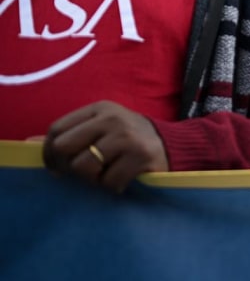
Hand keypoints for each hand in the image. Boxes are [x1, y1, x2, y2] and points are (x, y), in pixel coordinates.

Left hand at [41, 101, 168, 193]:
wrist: (176, 145)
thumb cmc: (130, 139)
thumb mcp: (101, 129)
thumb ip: (70, 134)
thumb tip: (28, 142)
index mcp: (100, 109)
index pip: (57, 129)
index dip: (49, 152)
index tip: (56, 168)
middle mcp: (112, 119)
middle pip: (65, 147)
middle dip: (69, 166)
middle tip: (82, 174)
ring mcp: (127, 137)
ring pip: (84, 167)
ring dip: (92, 179)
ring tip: (106, 175)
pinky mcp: (141, 156)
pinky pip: (109, 181)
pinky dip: (113, 186)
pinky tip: (123, 180)